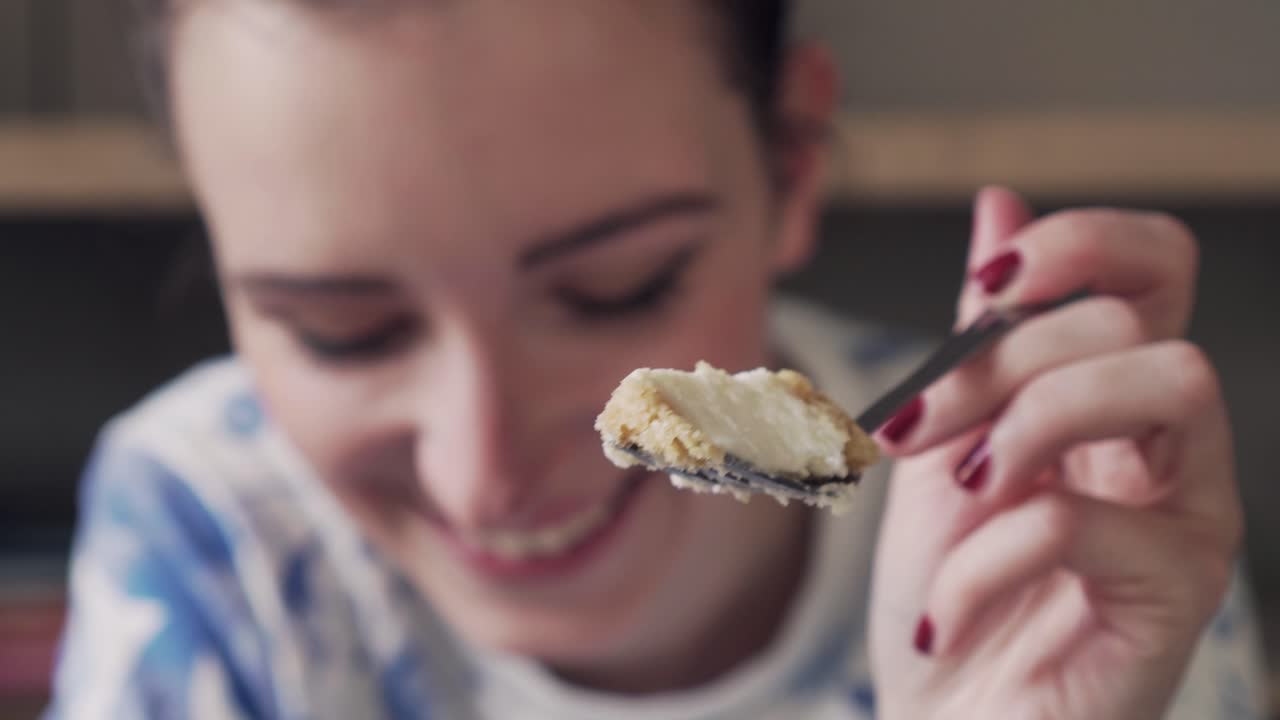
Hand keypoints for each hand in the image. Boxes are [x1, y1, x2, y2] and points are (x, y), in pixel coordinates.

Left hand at [867, 187, 1241, 719]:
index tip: (988, 282)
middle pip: (1134, 320)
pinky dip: (983, 562)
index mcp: (1110, 402)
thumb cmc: (947, 598)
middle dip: (998, 359)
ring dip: (1033, 420)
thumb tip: (1002, 202)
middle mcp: (1169, 452)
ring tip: (961, 491)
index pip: (1157, 267)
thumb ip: (980, 337)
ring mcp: (1189, 524)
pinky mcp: (1180, 600)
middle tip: (911, 432)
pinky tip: (942, 612)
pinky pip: (1090, 522)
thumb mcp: (942, 449)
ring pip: (1173, 381)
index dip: (1085, 241)